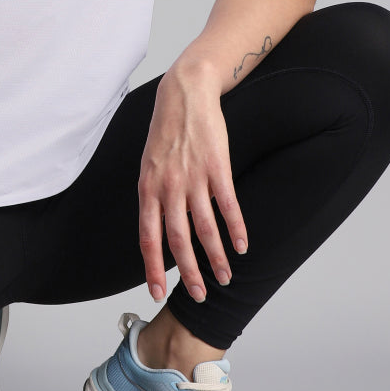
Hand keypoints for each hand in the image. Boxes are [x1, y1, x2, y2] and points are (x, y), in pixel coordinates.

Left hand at [138, 65, 247, 303]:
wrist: (184, 95)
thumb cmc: (166, 132)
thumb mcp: (149, 166)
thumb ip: (155, 197)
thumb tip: (162, 229)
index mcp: (147, 189)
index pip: (147, 237)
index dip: (152, 267)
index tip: (157, 292)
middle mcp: (168, 187)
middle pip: (177, 239)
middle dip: (189, 272)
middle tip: (199, 295)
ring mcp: (193, 178)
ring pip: (205, 228)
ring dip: (216, 256)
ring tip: (226, 276)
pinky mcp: (216, 168)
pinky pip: (227, 205)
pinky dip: (236, 228)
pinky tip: (242, 245)